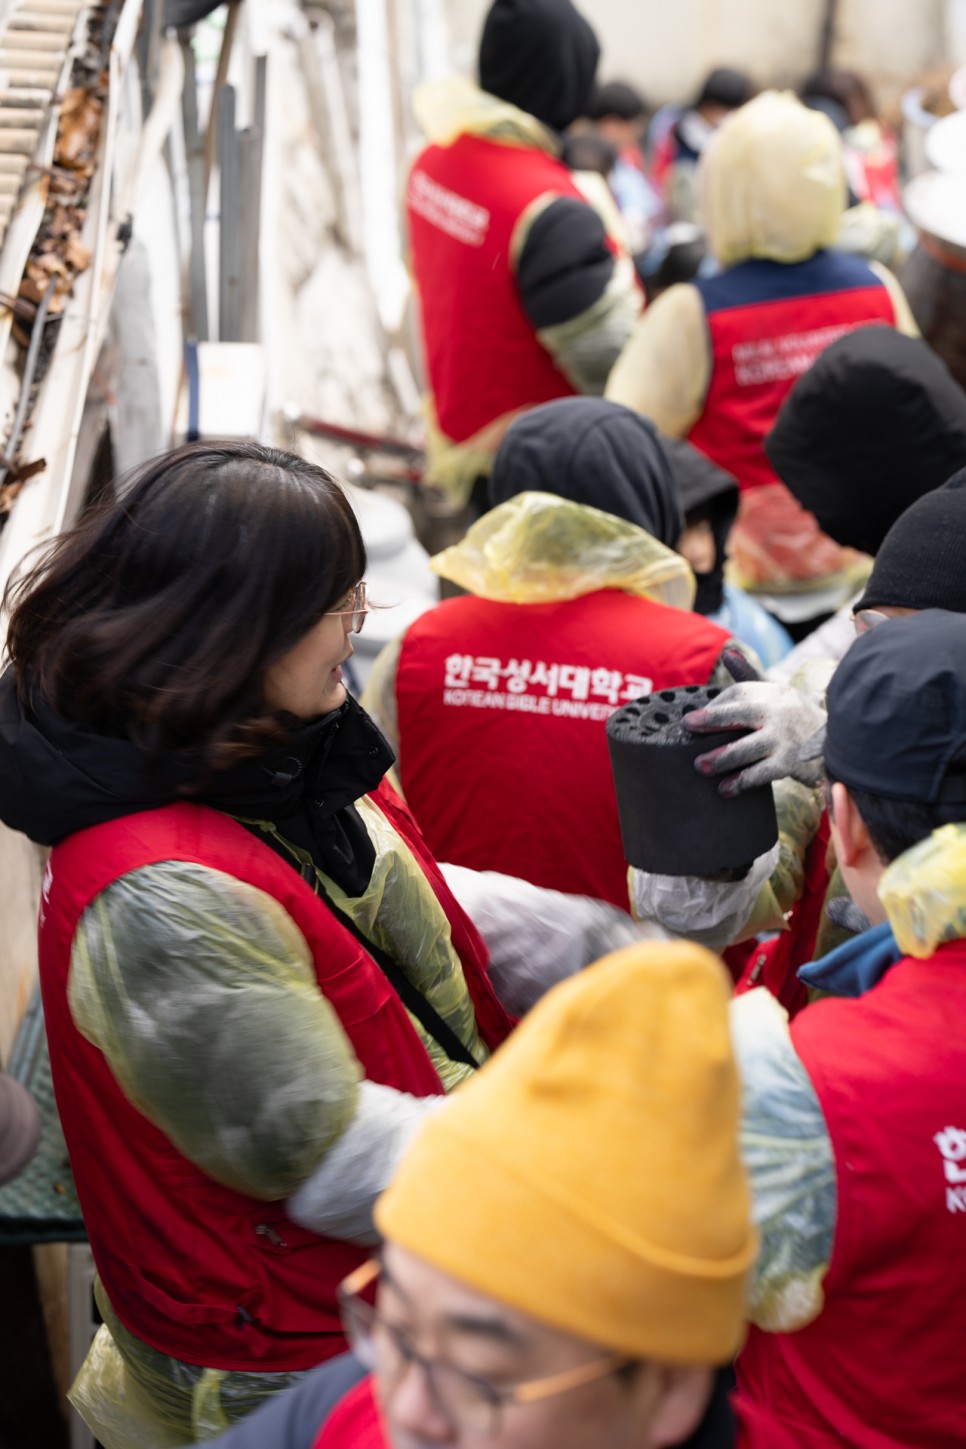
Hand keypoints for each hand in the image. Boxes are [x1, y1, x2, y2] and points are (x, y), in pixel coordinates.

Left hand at [682, 679, 826, 795]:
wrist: (838, 743)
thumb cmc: (794, 717)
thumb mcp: (776, 694)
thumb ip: (749, 677)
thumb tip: (727, 652)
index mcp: (773, 692)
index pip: (738, 693)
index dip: (715, 707)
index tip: (694, 720)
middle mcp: (779, 711)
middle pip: (741, 713)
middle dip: (713, 719)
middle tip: (688, 726)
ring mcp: (785, 738)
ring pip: (747, 747)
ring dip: (722, 758)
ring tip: (700, 766)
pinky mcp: (790, 763)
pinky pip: (761, 773)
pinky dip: (741, 781)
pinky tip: (725, 789)